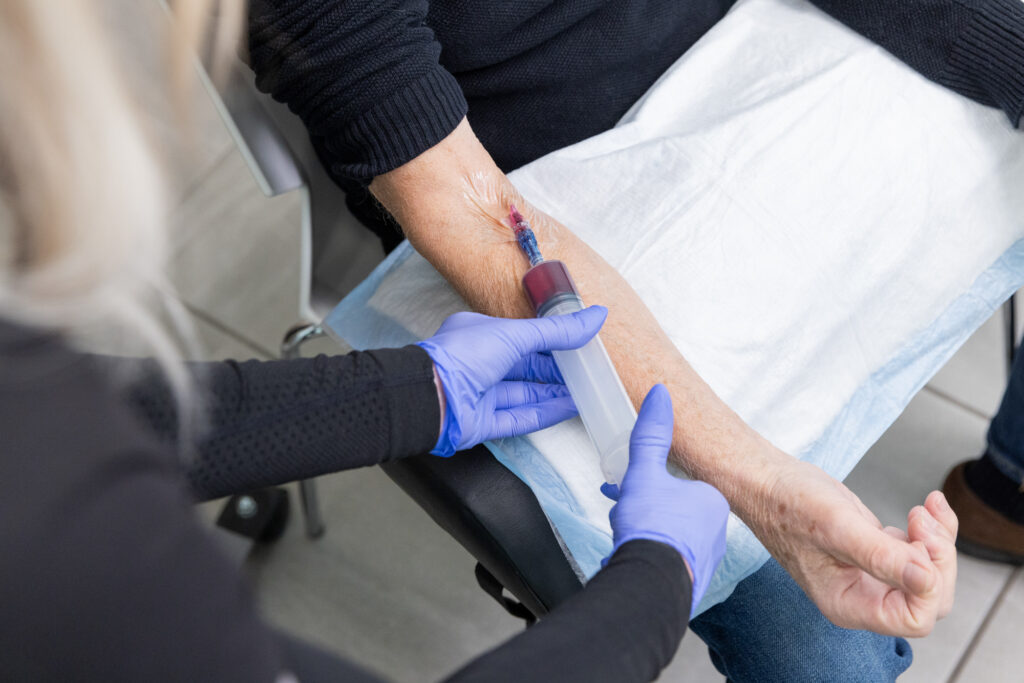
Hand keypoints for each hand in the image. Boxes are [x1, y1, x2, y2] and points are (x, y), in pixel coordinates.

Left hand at [417, 306, 605, 455]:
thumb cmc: (462, 356)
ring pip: (525, 394)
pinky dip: (544, 413)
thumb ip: (557, 331)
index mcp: (479, 336)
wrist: (429, 397)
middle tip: (587, 370)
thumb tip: (596, 317)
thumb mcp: (515, 334)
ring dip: (554, 393)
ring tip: (586, 391)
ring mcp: (480, 396)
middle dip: (556, 370)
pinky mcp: (481, 424)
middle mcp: (478, 365)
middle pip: (525, 368)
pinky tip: (568, 409)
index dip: (550, 341)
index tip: (578, 342)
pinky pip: (519, 418)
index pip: (521, 337)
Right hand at [601, 385, 729, 608]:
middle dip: (643, 511)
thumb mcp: (644, 472)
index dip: (650, 484)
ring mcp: (705, 561)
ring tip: (624, 539)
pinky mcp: (691, 584)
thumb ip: (651, 434)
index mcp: (711, 501)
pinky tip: (630, 558)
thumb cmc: (651, 528)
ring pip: (668, 537)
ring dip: (644, 535)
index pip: (677, 484)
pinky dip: (648, 558)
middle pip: (671, 511)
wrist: (649, 583)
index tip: (630, 489)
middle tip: (623, 515)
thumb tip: (660, 395)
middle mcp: (716, 531)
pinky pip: (666, 563)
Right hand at [751, 460, 957, 636]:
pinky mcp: (877, 552)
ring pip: (930, 574)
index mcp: (850, 604)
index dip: (927, 585)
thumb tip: (924, 579)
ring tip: (923, 509)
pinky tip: (926, 505)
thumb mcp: (835, 527)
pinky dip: (933, 528)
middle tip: (920, 520)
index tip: (916, 543)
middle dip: (937, 558)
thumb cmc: (788, 505)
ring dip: (938, 539)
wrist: (770, 482)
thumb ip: (879, 556)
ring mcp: (872, 575)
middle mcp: (864, 596)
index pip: (913, 618)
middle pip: (929, 598)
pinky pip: (921, 552)